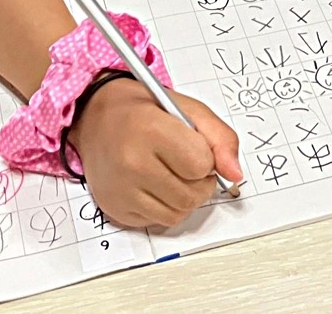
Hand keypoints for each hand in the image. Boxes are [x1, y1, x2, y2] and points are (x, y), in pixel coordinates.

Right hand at [68, 79, 241, 227]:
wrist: (97, 119)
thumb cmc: (144, 111)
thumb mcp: (187, 109)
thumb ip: (219, 137)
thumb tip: (234, 173)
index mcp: (151, 129)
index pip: (201, 164)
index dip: (205, 157)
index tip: (195, 147)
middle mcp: (132, 163)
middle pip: (192, 195)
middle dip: (199, 181)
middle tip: (186, 162)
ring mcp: (121, 190)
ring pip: (178, 213)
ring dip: (185, 197)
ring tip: (171, 173)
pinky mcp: (116, 210)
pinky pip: (158, 221)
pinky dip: (164, 207)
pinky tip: (153, 185)